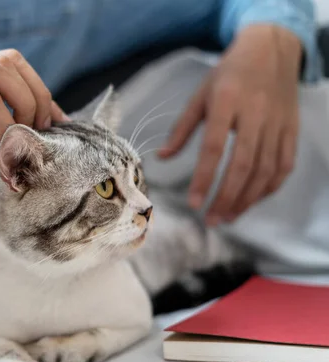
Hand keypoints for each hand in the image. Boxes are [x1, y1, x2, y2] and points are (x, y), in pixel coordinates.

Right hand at [0, 49, 68, 203]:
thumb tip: (28, 142)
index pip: (9, 65)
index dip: (38, 90)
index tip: (51, 123)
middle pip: (10, 59)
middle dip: (37, 93)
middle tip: (41, 129)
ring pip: (0, 71)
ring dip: (24, 103)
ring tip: (24, 135)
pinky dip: (4, 124)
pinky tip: (1, 146)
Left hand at [159, 25, 301, 224]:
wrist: (271, 51)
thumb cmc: (229, 75)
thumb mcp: (200, 95)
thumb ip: (181, 128)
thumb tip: (162, 158)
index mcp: (228, 102)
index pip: (213, 147)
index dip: (203, 178)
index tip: (193, 203)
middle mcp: (256, 114)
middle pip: (243, 165)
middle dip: (226, 197)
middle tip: (210, 220)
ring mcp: (277, 123)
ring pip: (265, 170)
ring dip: (246, 199)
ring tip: (227, 217)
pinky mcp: (291, 130)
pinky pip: (283, 165)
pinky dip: (268, 188)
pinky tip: (251, 201)